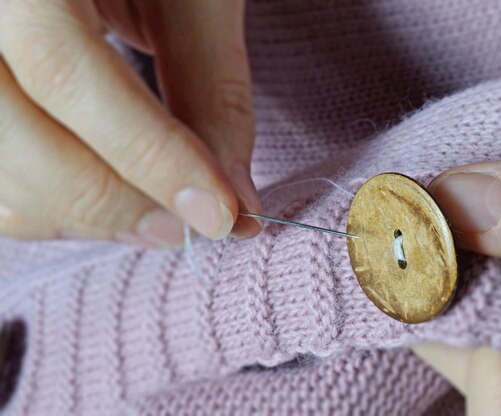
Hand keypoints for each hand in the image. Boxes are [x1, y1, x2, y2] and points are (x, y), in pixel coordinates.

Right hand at [0, 0, 261, 246]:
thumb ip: (211, 89)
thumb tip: (234, 197)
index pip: (64, 70)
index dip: (149, 155)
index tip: (221, 213)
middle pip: (14, 134)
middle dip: (118, 202)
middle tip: (194, 226)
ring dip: (88, 216)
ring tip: (162, 216)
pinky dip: (55, 211)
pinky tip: (114, 201)